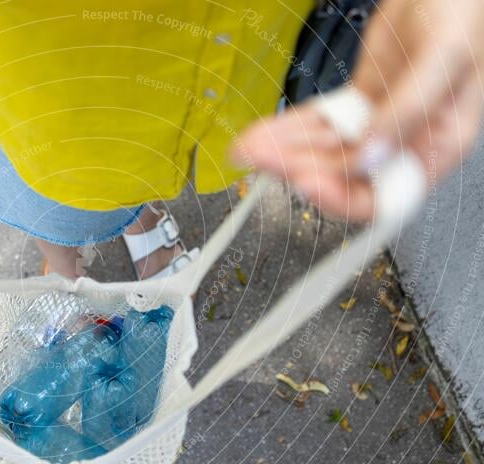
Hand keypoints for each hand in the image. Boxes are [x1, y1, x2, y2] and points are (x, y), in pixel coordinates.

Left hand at [235, 0, 483, 220]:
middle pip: (342, 175)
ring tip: (249, 147)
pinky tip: (262, 133)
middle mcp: (402, 145)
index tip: (305, 182)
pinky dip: (288, 129)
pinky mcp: (355, 106)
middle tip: (262, 159)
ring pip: (322, 151)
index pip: (384, 197)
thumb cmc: (463, 18)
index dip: (342, 197)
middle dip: (297, 168)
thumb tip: (371, 155)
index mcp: (437, 148)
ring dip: (283, 151)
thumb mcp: (444, 62)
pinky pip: (317, 125)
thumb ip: (408, 112)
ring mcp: (375, 126)